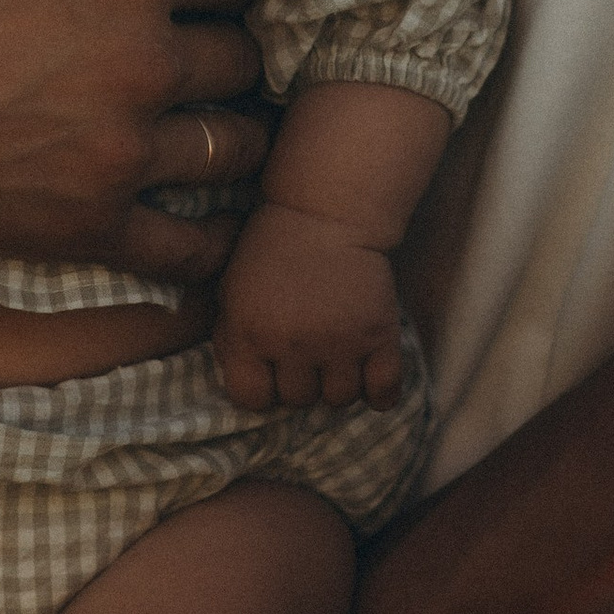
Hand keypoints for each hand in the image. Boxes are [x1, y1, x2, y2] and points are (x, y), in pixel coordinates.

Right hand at [0, 0, 269, 310]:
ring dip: (229, 130)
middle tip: (206, 49)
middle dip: (227, 45)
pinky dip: (210, 237)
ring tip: (210, 123)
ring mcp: (117, 154)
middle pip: (241, 55)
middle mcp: (138, 63)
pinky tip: (203, 217)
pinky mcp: (85, 228)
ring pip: (232, 146)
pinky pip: (191, 246)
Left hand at [211, 203, 404, 412]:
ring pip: (339, 398)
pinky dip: (379, 393)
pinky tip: (370, 378)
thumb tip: (243, 382)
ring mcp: (338, 342)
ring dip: (337, 383)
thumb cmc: (272, 250)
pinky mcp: (378, 334)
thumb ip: (230, 339)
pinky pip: (383, 390)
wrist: (326, 213)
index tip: (270, 373)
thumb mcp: (232, 290)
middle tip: (307, 354)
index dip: (261, 389)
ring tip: (336, 358)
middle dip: (300, 381)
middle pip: (298, 400)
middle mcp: (292, 345)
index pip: (252, 399)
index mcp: (249, 333)